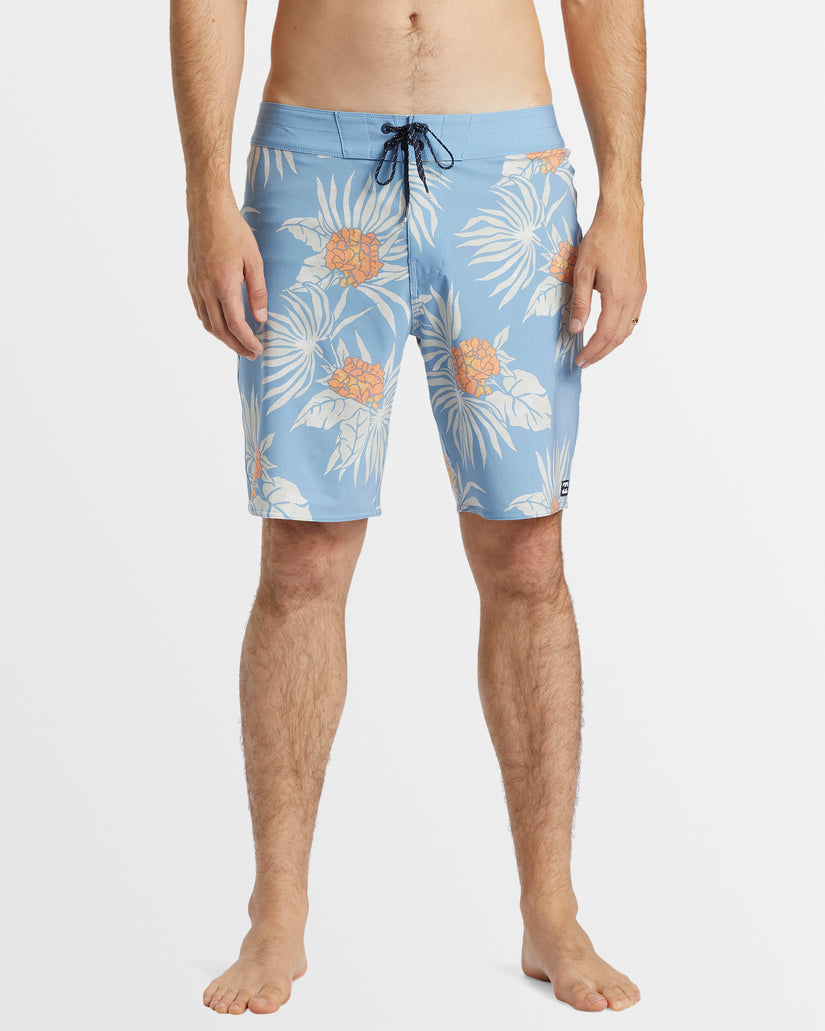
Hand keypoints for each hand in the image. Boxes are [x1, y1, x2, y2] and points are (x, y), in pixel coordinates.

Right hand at [187, 195, 267, 360]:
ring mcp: (196, 286)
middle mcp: (206, 289)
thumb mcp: (254, 260)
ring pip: (207, 323)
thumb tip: (261, 318)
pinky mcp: (191, 280)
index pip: (236, 325)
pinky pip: (200, 310)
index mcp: (224, 285)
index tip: (258, 349)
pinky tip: (222, 324)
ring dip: (223, 337)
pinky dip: (211, 323)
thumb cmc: (234, 231)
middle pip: (220, 330)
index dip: (248, 341)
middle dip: (236, 345)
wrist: (207, 210)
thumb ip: (258, 291)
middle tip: (251, 353)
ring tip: (238, 343)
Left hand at [569, 196, 646, 367]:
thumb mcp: (582, 271)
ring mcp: (640, 292)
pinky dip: (620, 330)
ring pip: (628, 329)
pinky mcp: (641, 286)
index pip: (605, 334)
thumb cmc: (601, 238)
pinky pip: (633, 317)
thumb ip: (579, 303)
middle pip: (618, 337)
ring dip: (611, 344)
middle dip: (601, 353)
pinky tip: (608, 331)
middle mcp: (633, 297)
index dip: (591, 350)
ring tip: (595, 350)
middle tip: (585, 361)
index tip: (579, 360)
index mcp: (618, 295)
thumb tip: (575, 329)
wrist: (622, 217)